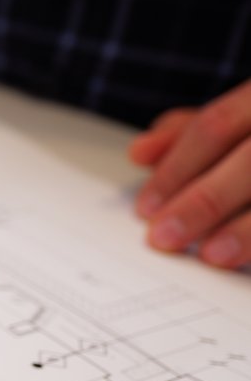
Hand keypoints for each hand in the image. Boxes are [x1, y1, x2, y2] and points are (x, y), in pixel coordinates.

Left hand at [129, 81, 250, 270]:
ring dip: (249, 227)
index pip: (216, 126)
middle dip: (205, 200)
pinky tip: (250, 262)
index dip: (176, 168)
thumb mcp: (238, 117)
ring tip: (212, 255)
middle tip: (165, 237)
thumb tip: (141, 152)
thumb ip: (190, 132)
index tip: (146, 209)